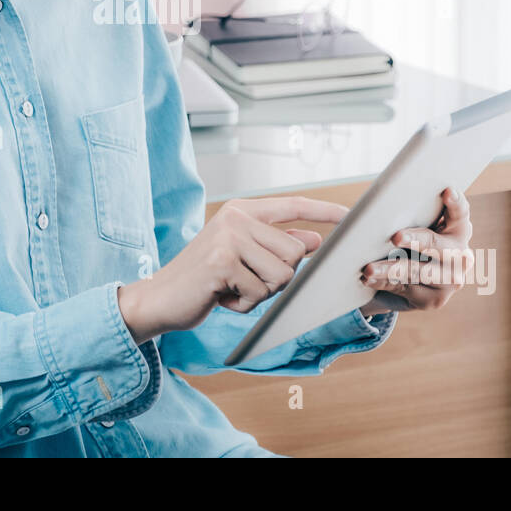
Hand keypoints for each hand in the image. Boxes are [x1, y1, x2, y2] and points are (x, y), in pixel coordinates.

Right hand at [116, 195, 347, 344]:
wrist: (159, 297)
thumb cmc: (204, 280)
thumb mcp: (242, 256)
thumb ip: (275, 245)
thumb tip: (315, 240)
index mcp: (242, 211)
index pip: (293, 205)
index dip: (324, 211)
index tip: (351, 215)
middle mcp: (236, 219)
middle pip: (295, 252)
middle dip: (278, 278)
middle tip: (245, 281)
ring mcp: (228, 238)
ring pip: (281, 275)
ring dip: (260, 293)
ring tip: (232, 288)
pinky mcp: (221, 263)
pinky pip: (258, 293)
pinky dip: (243, 305)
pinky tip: (220, 297)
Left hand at [358, 186, 472, 315]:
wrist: (416, 280)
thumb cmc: (414, 242)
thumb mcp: (419, 227)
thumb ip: (415, 215)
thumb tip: (381, 204)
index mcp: (459, 230)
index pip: (461, 213)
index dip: (456, 203)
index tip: (447, 190)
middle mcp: (461, 255)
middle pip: (436, 244)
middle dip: (416, 240)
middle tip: (395, 237)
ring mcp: (451, 280)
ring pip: (417, 271)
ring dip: (390, 269)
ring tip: (368, 268)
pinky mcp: (436, 299)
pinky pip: (406, 288)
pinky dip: (384, 282)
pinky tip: (369, 279)